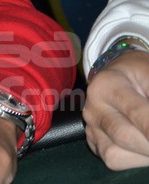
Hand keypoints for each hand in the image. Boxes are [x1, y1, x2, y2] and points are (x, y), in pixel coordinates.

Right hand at [84, 49, 148, 169]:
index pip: (137, 113)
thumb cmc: (142, 75)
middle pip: (125, 137)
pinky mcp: (93, 141)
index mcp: (107, 84)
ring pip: (115, 154)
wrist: (121, 74)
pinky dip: (134, 159)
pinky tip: (144, 145)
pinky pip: (113, 159)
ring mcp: (90, 126)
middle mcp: (92, 107)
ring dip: (144, 154)